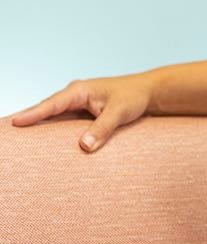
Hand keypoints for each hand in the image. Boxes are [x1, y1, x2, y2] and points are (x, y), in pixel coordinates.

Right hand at [11, 72, 154, 151]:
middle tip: (12, 132)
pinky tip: (49, 141)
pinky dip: (58, 130)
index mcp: (79, 91)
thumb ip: (102, 128)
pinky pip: (67, 122)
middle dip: (31, 120)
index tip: (17, 122)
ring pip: (57, 117)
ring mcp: (80, 104)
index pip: (51, 104)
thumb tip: (84, 146)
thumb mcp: (119, 112)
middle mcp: (76, 96)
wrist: (148, 93)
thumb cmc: (134, 97)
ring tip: (24, 139)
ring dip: (43, 126)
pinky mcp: (86, 113)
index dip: (33, 114)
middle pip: (48, 110)